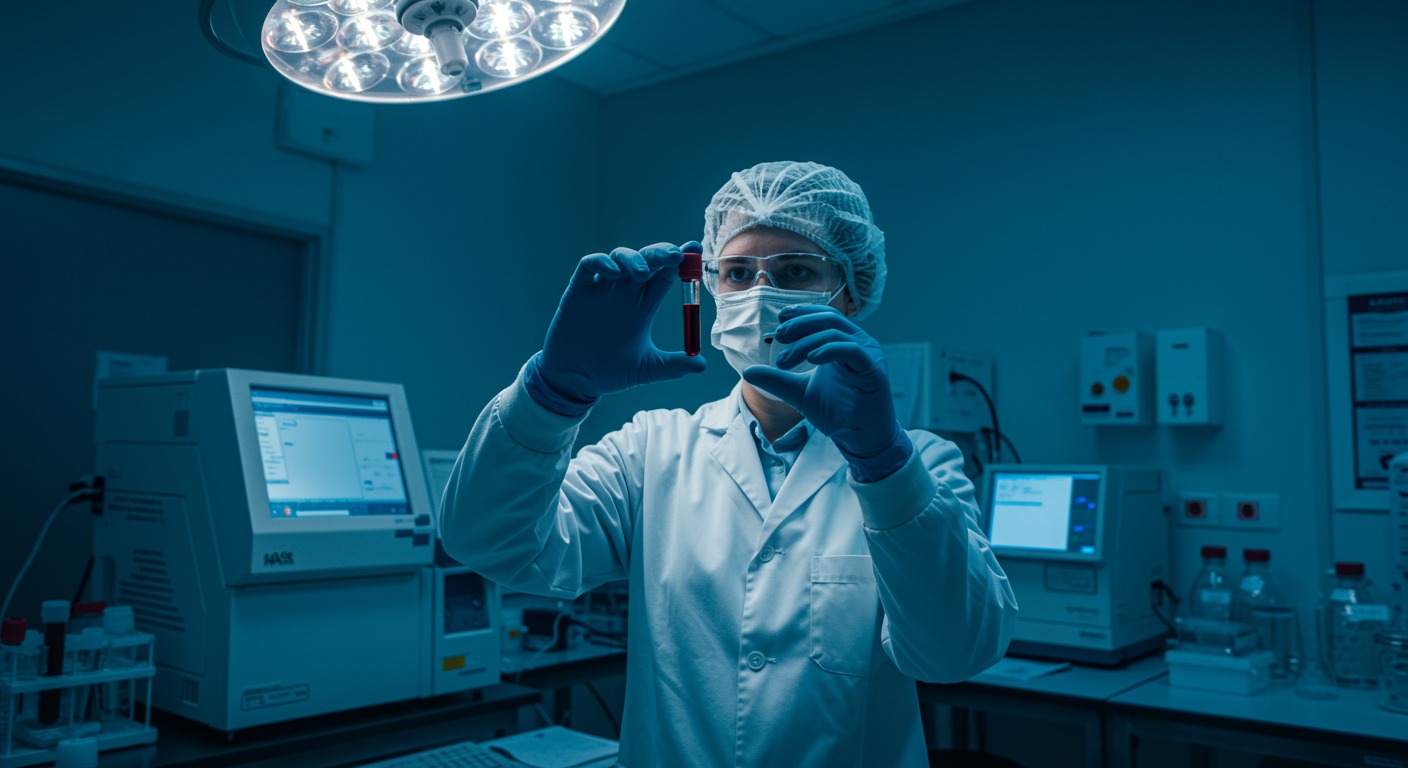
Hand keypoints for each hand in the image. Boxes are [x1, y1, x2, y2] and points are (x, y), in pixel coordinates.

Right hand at [525, 242, 707, 415]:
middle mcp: (625, 292)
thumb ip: (673, 366)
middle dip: (661, 252)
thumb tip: (701, 364)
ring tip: (641, 273)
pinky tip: (614, 274)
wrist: (576, 381)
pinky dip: (602, 263)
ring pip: (619, 256)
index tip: (694, 249)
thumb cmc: (611, 372)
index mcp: (644, 304)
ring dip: (633, 258)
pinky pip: (589, 265)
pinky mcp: (579, 290)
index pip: (666, 274)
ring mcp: (602, 288)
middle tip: (674, 256)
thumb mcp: (647, 369)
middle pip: (647, 260)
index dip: (680, 260)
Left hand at [741, 305, 912, 480]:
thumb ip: (776, 380)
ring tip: (785, 361)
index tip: (779, 319)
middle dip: (800, 324)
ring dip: (806, 342)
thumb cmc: (835, 413)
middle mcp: (857, 344)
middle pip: (828, 319)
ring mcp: (868, 355)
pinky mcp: (875, 369)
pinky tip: (811, 359)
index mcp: (842, 343)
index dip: (802, 313)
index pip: (823, 316)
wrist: (859, 439)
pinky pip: (852, 350)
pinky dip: (829, 350)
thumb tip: (746, 371)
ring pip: (836, 333)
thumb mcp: (799, 393)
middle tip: (778, 336)